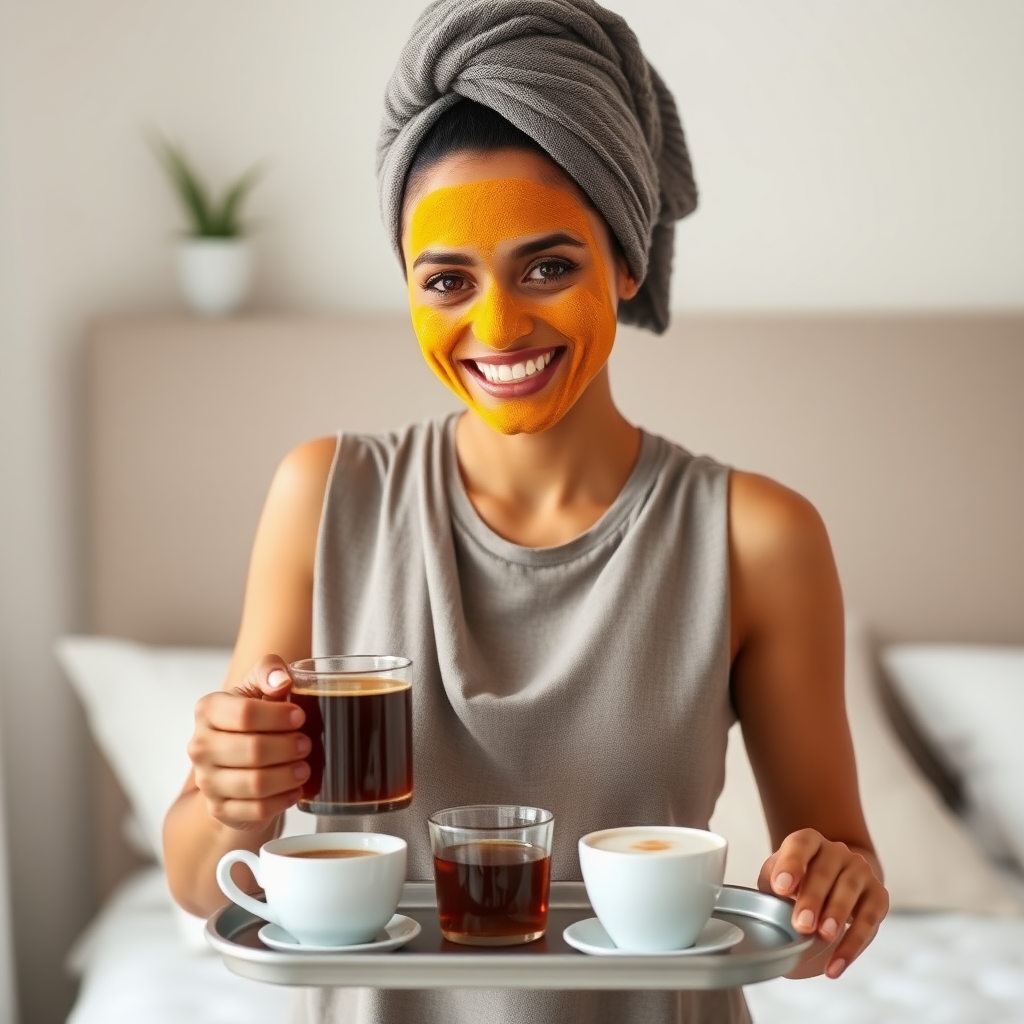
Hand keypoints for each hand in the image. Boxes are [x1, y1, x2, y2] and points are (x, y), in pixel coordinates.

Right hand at [188, 655, 310, 830]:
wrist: (234, 761)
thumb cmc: (253, 719)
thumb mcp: (259, 687)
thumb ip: (269, 670)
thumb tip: (281, 680)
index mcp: (208, 710)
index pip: (245, 714)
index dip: (278, 716)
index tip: (300, 716)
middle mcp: (200, 746)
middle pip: (252, 750)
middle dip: (287, 747)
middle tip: (306, 744)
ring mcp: (207, 781)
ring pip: (255, 783)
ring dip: (287, 775)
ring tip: (304, 768)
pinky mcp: (220, 809)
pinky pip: (255, 810)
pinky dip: (281, 800)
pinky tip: (295, 790)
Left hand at [758, 829, 888, 978]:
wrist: (836, 882)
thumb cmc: (799, 881)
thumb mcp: (779, 877)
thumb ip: (773, 886)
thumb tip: (768, 908)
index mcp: (810, 841)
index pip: (801, 844)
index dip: (791, 864)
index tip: (781, 888)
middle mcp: (837, 851)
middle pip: (825, 871)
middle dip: (812, 899)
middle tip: (802, 924)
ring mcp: (861, 871)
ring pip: (849, 890)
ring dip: (836, 916)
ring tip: (823, 938)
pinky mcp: (879, 895)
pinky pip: (869, 920)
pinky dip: (853, 944)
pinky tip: (836, 964)